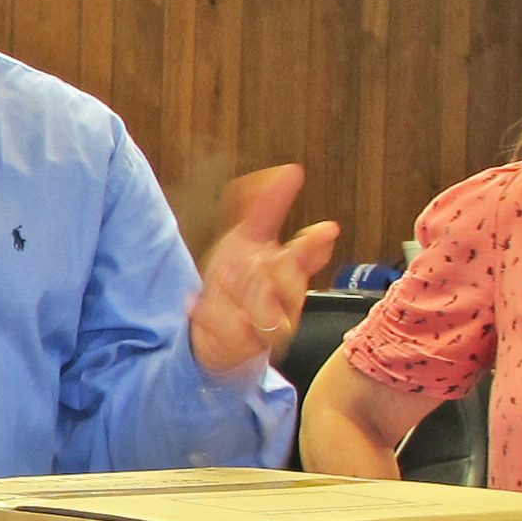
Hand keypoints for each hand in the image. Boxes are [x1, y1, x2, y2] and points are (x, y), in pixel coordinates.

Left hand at [189, 164, 342, 376]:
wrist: (215, 334)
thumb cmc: (237, 284)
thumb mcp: (246, 240)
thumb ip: (267, 208)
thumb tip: (292, 172)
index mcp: (286, 276)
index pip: (303, 260)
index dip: (311, 246)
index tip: (325, 229)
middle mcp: (283, 305)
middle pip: (289, 286)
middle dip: (271, 270)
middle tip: (248, 262)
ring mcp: (264, 330)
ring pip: (266, 314)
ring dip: (244, 293)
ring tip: (225, 280)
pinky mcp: (239, 348)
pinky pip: (230, 333)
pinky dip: (212, 316)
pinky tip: (195, 304)